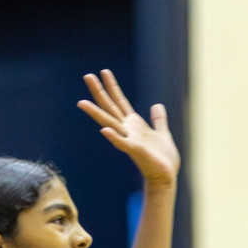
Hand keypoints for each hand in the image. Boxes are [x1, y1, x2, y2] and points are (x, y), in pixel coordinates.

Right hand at [77, 70, 180, 186]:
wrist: (166, 176)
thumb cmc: (163, 158)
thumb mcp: (162, 134)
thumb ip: (158, 120)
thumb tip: (157, 105)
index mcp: (134, 125)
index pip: (120, 102)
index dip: (112, 87)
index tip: (104, 71)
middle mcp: (128, 130)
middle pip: (110, 107)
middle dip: (99, 92)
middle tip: (87, 75)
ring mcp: (129, 140)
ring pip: (109, 123)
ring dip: (96, 113)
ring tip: (81, 102)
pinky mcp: (135, 151)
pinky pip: (122, 143)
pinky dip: (113, 137)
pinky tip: (104, 130)